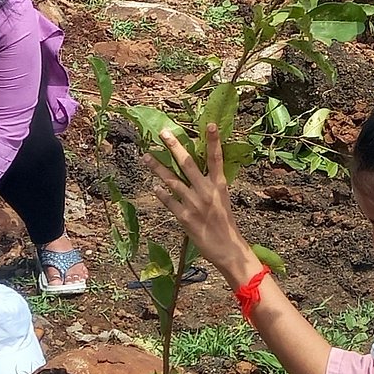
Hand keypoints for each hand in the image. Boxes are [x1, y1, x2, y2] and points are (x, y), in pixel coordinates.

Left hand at [145, 125, 251, 277]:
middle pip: (188, 163)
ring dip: (157, 168)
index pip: (217, 159)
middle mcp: (206, 191)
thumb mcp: (223, 200)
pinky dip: (161, 193)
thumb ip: (211, 185)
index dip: (214, 141)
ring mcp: (194, 204)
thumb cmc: (225, 224)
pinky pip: (168, 201)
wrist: (227, 248)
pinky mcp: (184, 217)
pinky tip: (154, 187)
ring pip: (172, 180)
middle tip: (163, 133)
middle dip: (174, 147)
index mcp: (219, 186)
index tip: (211, 125)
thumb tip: (200, 171)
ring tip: (145, 157)